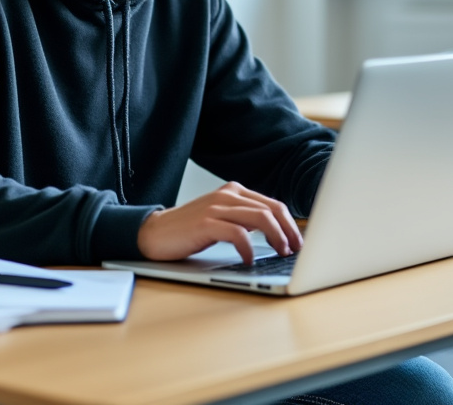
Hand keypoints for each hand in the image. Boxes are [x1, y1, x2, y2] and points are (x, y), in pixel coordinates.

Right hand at [136, 182, 302, 263]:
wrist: (153, 232)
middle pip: (272, 210)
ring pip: (260, 218)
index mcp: (235, 192)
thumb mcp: (221, 218)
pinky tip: (249, 260)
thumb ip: (244, 220)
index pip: (274, 204)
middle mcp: (228, 195)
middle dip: (289, 232)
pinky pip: (237, 233)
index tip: (299, 242)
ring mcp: (216, 207)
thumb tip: (277, 236)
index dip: (290, 224)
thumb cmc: (189, 230)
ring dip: (276, 238)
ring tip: (279, 253)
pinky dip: (249, 248)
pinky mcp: (205, 223)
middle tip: (295, 251)